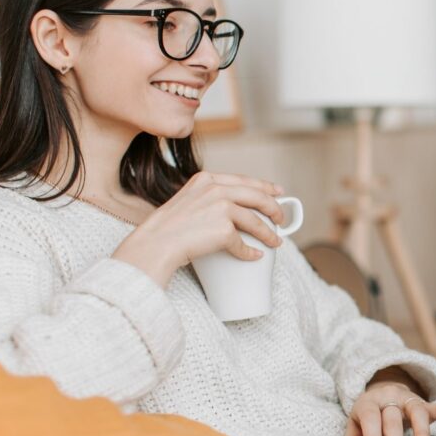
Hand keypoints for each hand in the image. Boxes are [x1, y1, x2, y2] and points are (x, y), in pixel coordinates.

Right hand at [113, 171, 285, 286]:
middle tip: (281, 219)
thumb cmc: (167, 228)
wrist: (154, 244)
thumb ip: (208, 198)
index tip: (278, 192)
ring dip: (268, 234)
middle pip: (257, 196)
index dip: (265, 186)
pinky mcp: (223, 229)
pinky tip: (254, 256)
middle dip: (274, 208)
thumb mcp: (187, 200)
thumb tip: (234, 210)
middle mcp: (215, 189)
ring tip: (276, 242)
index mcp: (207, 179)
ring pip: (255, 221)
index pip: (244, 180)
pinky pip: (243, 243)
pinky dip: (250, 252)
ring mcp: (220, 208)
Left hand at [342, 380, 435, 435]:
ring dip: (421, 432)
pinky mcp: (425, 403)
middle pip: (394, 420)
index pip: (371, 419)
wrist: (383, 389)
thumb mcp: (356, 421)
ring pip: (417, 411)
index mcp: (370, 402)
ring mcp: (409, 399)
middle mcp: (391, 398)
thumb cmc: (370, 411)